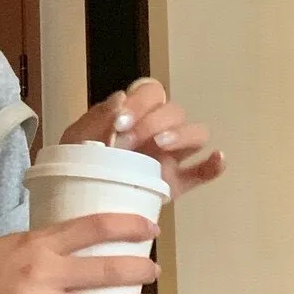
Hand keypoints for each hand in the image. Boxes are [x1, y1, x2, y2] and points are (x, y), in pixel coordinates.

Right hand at [0, 213, 160, 293]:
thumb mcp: (10, 242)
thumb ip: (45, 247)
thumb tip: (82, 249)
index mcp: (35, 243)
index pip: (91, 228)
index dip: (126, 227)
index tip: (149, 228)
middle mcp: (39, 274)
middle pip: (102, 271)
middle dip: (135, 271)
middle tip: (153, 270)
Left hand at [59, 77, 224, 199]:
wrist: (79, 201)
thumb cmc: (79, 164)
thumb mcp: (77, 138)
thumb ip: (96, 117)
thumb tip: (120, 98)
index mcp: (135, 114)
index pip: (152, 92)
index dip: (141, 101)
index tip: (120, 122)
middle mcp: (157, 130)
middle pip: (174, 111)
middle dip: (153, 121)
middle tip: (128, 142)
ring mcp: (171, 157)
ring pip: (196, 134)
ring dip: (182, 135)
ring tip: (160, 146)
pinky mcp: (177, 183)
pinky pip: (203, 172)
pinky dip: (214, 165)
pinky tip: (216, 159)